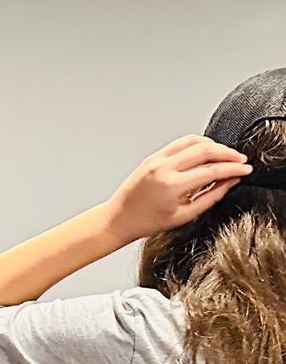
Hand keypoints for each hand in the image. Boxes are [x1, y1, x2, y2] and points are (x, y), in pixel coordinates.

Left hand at [105, 136, 250, 241]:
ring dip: (214, 146)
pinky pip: (180, 143)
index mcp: (171, 186)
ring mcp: (156, 160)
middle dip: (228, 154)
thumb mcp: (184, 215)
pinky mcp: (152, 157)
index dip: (233, 169)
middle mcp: (163, 168)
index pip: (212, 171)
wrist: (118, 219)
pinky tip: (207, 151)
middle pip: (206, 151)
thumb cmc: (146, 222)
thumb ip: (211, 197)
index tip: (245, 170)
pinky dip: (197, 143)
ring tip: (226, 156)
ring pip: (194, 141)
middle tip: (241, 161)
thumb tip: (230, 181)